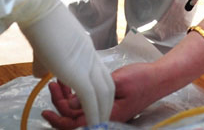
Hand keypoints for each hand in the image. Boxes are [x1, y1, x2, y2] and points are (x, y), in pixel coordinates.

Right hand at [18, 0, 112, 126]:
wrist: (38, 10)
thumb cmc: (39, 24)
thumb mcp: (43, 48)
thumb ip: (44, 63)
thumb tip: (38, 74)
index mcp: (86, 50)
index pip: (100, 75)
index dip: (100, 92)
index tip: (95, 106)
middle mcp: (91, 57)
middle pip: (107, 86)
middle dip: (105, 106)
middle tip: (99, 122)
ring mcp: (86, 64)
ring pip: (103, 94)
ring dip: (101, 114)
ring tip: (97, 127)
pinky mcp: (77, 73)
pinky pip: (90, 98)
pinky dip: (93, 114)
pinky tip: (91, 125)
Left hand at [43, 63, 159, 128]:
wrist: (158, 77)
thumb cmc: (142, 79)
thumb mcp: (119, 81)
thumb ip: (95, 92)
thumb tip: (71, 102)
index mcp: (106, 114)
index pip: (76, 126)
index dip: (58, 122)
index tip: (45, 112)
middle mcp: (103, 115)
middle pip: (73, 119)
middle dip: (59, 105)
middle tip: (52, 84)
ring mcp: (103, 108)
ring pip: (77, 110)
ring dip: (65, 98)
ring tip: (59, 79)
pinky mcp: (104, 101)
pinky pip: (84, 103)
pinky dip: (75, 94)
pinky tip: (70, 80)